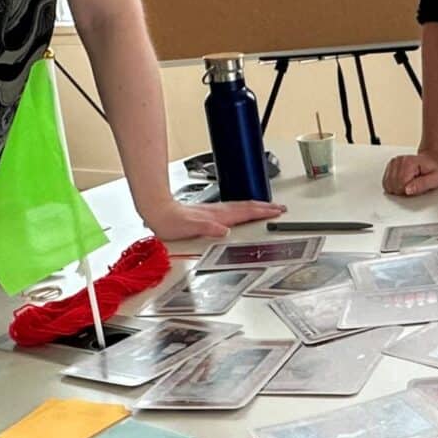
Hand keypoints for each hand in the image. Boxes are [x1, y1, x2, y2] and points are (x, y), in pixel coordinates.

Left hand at [139, 196, 285, 244]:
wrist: (158, 211)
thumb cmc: (171, 222)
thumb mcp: (190, 228)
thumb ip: (207, 228)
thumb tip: (224, 230)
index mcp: (218, 215)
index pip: (246, 212)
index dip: (263, 212)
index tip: (277, 211)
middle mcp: (218, 211)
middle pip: (247, 207)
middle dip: (265, 207)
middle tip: (279, 208)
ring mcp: (215, 211)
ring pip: (241, 207)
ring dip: (256, 207)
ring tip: (267, 207)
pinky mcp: (209, 213)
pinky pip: (233, 209)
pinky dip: (244, 210)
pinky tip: (243, 212)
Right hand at [382, 149, 437, 196]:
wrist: (432, 160)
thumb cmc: (435, 169)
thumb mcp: (436, 179)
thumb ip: (422, 185)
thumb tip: (407, 190)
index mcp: (409, 163)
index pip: (400, 185)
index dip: (408, 192)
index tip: (416, 188)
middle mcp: (399, 161)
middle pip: (393, 185)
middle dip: (402, 191)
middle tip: (414, 186)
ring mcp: (394, 163)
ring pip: (387, 184)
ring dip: (397, 188)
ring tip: (409, 184)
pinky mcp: (390, 166)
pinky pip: (386, 182)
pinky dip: (393, 186)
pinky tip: (402, 183)